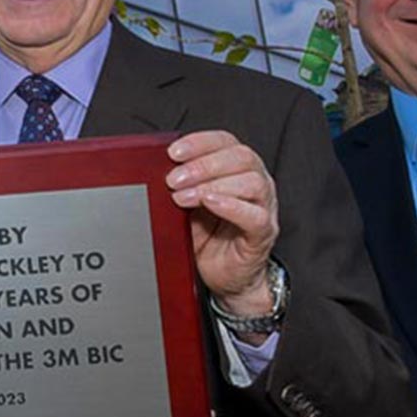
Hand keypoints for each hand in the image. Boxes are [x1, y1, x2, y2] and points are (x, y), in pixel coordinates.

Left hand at [167, 131, 279, 304]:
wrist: (224, 275)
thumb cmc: (208, 236)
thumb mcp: (186, 205)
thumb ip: (178, 186)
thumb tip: (153, 172)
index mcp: (237, 168)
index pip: (225, 142)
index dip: (200, 142)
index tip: (174, 152)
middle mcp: (255, 182)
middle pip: (240, 158)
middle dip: (203, 165)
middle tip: (174, 179)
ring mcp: (263, 207)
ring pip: (251, 183)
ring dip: (213, 185)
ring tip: (184, 197)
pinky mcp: (263, 233)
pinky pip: (256, 216)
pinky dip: (232, 206)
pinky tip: (210, 203)